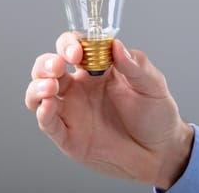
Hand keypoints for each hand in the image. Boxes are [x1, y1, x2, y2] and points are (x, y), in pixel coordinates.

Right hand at [25, 32, 193, 188]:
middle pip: (48, 67)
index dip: (69, 45)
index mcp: (96, 69)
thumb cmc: (156, 115)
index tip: (77, 52)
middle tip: (58, 66)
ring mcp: (71, 111)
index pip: (72, 47)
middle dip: (46, 63)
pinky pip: (47, 123)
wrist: (160, 153)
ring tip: (51, 87)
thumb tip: (116, 45)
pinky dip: (42, 113)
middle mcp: (78, 87)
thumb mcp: (152, 85)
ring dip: (37, 85)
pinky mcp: (68, 136)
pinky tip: (48, 106)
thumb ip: (135, 65)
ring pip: (38, 93)